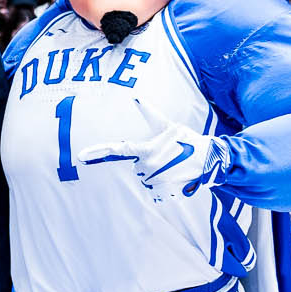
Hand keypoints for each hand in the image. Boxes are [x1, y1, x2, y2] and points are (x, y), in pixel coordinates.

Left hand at [79, 99, 227, 199]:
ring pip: (145, 177)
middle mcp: (146, 167)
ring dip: (155, 173)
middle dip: (147, 161)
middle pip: (136, 166)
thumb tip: (136, 98)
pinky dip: (162, 185)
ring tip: (172, 165)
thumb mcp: (169, 126)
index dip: (98, 151)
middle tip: (167, 155)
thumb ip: (150, 114)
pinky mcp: (162, 193)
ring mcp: (154, 182)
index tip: (80, 155)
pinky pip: (154, 191)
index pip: (118, 150)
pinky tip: (174, 177)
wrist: (210, 159)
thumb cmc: (188, 140)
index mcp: (146, 150)